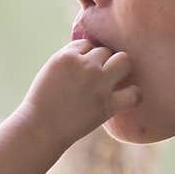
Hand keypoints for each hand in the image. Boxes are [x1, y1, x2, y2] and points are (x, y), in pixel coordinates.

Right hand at [16, 40, 140, 149]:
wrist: (40, 129)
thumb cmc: (43, 103)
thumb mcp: (51, 70)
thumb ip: (70, 59)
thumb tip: (91, 53)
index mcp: (67, 56)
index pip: (88, 44)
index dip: (87, 58)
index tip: (81, 72)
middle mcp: (85, 65)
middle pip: (106, 51)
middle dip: (103, 62)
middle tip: (97, 79)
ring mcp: (98, 84)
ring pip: (123, 61)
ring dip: (120, 70)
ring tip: (112, 83)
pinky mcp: (107, 104)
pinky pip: (134, 93)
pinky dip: (133, 95)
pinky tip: (125, 98)